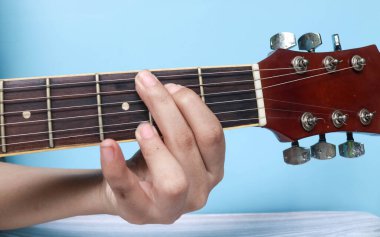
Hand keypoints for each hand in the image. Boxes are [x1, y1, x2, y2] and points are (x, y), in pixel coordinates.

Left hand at [99, 71, 224, 223]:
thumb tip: (158, 87)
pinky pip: (128, 189)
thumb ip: (176, 119)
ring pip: (173, 179)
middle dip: (165, 108)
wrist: (127, 193)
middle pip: (188, 145)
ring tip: (140, 125)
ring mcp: (171, 208)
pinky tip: (107, 145)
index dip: (192, 105)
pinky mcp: (140, 212)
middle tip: (145, 84)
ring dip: (155, 146)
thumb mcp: (173, 142)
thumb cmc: (155, 161)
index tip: (169, 85)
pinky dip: (115, 166)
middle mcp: (200, 191)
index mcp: (213, 169)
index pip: (212, 134)